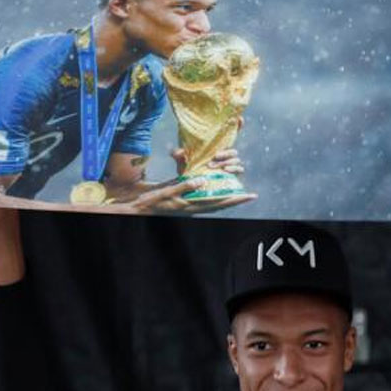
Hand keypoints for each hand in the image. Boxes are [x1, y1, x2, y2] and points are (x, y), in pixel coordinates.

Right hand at [127, 178, 255, 214]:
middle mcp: (194, 208)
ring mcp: (191, 207)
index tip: (250, 195)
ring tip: (238, 193)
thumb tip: (202, 181)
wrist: (140, 209)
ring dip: (227, 199)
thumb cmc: (152, 202)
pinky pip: (205, 201)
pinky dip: (214, 197)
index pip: (219, 202)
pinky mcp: (186, 203)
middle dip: (236, 200)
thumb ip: (184, 186)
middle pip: (220, 204)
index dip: (236, 199)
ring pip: (214, 204)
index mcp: (191, 206)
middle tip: (251, 195)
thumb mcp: (167, 192)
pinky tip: (217, 191)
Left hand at [170, 117, 244, 175]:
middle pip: (232, 149)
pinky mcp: (231, 173)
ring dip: (226, 161)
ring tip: (213, 165)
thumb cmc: (187, 167)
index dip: (237, 125)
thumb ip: (178, 154)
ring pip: (235, 159)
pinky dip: (234, 169)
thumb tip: (179, 152)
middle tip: (215, 156)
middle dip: (226, 152)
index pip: (229, 134)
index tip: (240, 118)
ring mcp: (228, 163)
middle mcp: (224, 153)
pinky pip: (239, 169)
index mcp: (215, 146)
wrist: (190, 182)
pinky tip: (225, 170)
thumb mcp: (181, 159)